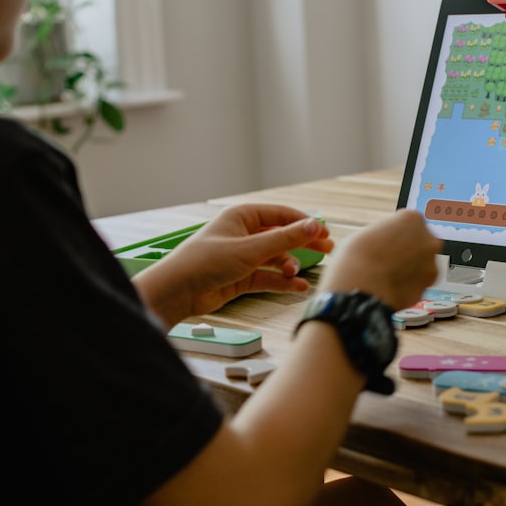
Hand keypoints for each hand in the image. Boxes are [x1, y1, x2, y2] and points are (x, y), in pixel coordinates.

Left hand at [132, 204, 332, 325]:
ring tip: (295, 273)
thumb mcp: (250, 249)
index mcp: (241, 217)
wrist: (178, 291)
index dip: (304, 223)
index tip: (325, 232)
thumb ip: (284, 240)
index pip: (280, 214)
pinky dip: (281, 282)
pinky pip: (267, 277)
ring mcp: (242, 257)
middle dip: (303, 243)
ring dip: (288, 265)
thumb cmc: (204, 262)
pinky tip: (296, 287)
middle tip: (327, 250)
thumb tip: (313, 226)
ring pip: (275, 258)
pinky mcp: (240, 277)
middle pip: (281, 236)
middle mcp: (243, 234)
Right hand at [317, 210, 439, 310]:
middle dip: (407, 250)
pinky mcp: (428, 285)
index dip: (395, 234)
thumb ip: (383, 236)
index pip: (409, 223)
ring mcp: (430, 264)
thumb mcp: (365, 235)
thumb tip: (383, 243)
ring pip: (422, 264)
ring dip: (409, 268)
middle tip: (387, 259)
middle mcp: (427, 239)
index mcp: (412, 219)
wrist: (362, 289)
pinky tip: (391, 286)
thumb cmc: (358, 260)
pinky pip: (419, 282)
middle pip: (420, 242)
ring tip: (386, 275)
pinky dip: (409, 285)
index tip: (387, 241)